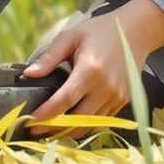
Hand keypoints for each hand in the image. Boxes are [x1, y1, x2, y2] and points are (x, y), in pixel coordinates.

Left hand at [22, 0, 163, 138]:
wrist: (134, 32)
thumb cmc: (100, 32)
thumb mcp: (70, 37)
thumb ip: (49, 57)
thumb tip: (29, 74)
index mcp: (90, 70)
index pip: (64, 101)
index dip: (45, 115)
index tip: (29, 122)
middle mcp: (106, 87)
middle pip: (77, 120)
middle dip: (54, 128)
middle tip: (36, 130)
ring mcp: (117, 97)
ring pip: (91, 125)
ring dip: (70, 131)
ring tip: (50, 130)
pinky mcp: (123, 101)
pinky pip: (102, 120)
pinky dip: (86, 125)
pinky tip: (71, 123)